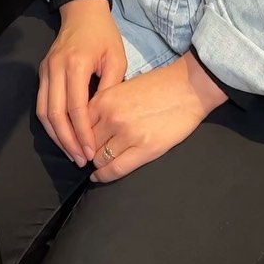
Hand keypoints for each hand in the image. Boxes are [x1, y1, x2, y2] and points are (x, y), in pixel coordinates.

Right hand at [37, 0, 126, 166]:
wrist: (82, 11)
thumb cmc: (104, 35)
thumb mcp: (116, 58)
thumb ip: (111, 88)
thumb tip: (105, 120)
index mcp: (75, 64)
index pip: (75, 108)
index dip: (82, 133)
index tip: (91, 152)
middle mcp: (55, 68)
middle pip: (55, 114)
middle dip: (67, 141)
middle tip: (81, 160)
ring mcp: (45, 70)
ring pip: (44, 112)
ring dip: (56, 136)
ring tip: (72, 153)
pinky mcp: (42, 72)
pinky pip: (42, 104)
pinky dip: (50, 124)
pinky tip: (63, 136)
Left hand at [89, 52, 226, 184]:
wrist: (186, 88)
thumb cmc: (156, 86)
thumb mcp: (122, 88)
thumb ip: (104, 104)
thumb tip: (89, 124)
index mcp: (104, 99)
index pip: (79, 124)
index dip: (77, 136)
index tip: (77, 142)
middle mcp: (111, 117)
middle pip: (87, 142)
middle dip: (85, 150)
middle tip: (85, 156)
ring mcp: (127, 134)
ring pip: (99, 158)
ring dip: (96, 163)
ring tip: (96, 165)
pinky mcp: (144, 149)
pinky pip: (116, 169)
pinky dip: (104, 176)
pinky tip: (100, 177)